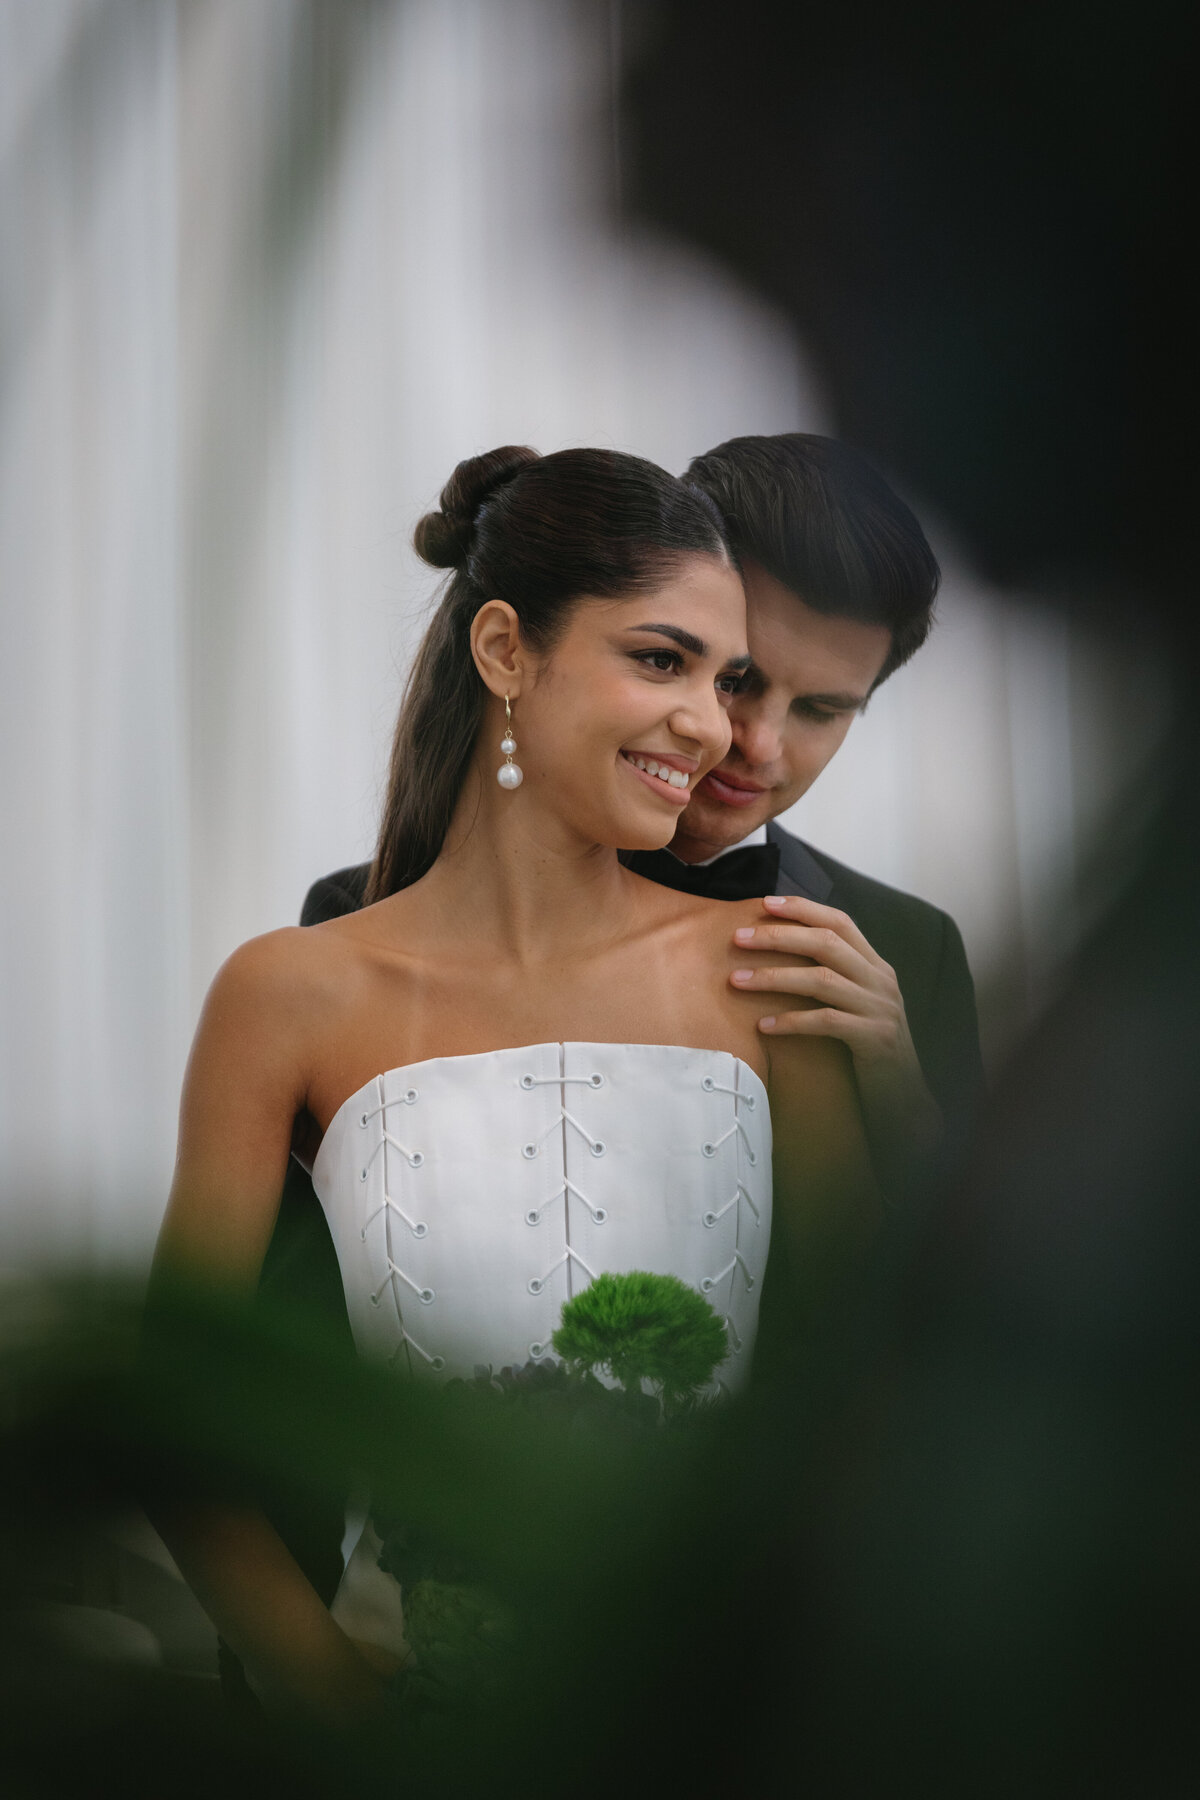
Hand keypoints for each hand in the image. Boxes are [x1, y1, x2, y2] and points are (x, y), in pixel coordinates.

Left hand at [730, 894, 942, 1181]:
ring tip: (736, 980)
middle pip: (826, 943)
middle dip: (779, 936)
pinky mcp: (876, 1039)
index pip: (841, 923)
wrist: (905, 1100)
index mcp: (876, 967)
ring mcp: (881, 1009)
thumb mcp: (855, 1008)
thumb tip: (782, 955)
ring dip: (774, 977)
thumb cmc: (868, 1052)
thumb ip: (833, 980)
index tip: (765, 904)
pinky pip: (828, 1022)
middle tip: (738, 938)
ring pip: (822, 980)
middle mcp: (882, 981)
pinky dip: (793, 1021)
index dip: (803, 909)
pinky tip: (764, 1026)